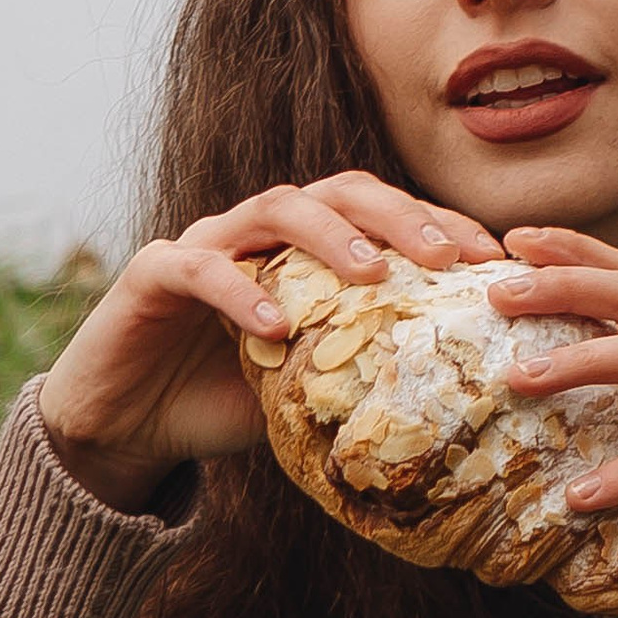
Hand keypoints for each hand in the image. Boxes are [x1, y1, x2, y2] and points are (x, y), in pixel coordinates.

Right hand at [36, 175, 500, 514]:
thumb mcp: (308, 393)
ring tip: (373, 275)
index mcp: (304, 250)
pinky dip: (240, 291)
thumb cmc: (223, 402)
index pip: (382, 214)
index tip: (491, 259)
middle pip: (339, 191)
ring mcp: (206, 243)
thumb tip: (459, 409)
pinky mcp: (153, 272)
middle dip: (399, 215)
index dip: (438, 225)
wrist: (126, 426)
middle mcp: (259, 232)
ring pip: (275, 207)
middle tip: (446, 256)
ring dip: (330, 235)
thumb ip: (363, 380)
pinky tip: (274, 326)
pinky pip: (200, 268)